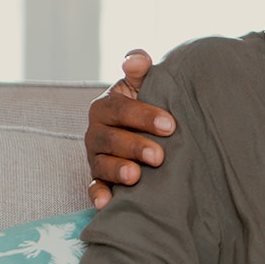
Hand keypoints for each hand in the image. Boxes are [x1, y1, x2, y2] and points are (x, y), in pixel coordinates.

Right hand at [86, 50, 175, 208]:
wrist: (145, 130)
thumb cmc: (148, 104)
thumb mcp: (143, 85)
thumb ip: (140, 70)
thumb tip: (137, 60)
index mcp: (106, 106)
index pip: (120, 109)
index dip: (143, 116)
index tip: (170, 125)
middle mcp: (97, 132)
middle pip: (111, 139)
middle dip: (134, 147)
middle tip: (159, 155)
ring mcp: (96, 156)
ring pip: (102, 164)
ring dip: (118, 171)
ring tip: (135, 177)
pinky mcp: (99, 178)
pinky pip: (94, 188)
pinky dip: (98, 195)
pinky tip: (106, 203)